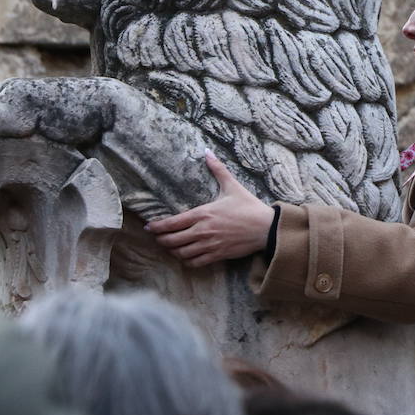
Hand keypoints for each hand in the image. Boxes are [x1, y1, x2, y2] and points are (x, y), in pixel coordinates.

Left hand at [146, 152, 273, 267]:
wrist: (266, 228)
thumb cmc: (249, 207)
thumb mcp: (232, 186)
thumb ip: (218, 169)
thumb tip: (207, 151)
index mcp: (203, 213)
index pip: (172, 223)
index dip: (157, 227)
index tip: (149, 227)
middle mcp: (202, 231)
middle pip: (172, 241)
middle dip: (161, 240)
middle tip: (157, 238)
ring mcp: (209, 245)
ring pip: (182, 253)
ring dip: (173, 251)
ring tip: (171, 247)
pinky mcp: (217, 255)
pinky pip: (195, 263)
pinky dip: (187, 261)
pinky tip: (186, 257)